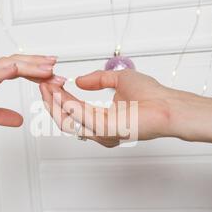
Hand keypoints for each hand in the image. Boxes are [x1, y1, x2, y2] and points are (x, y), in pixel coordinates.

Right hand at [0, 54, 65, 138]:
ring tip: (47, 66)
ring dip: (27, 65)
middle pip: (16, 64)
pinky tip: (15, 68)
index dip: (36, 70)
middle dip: (39, 65)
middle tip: (59, 68)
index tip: (55, 74)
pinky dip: (0, 71)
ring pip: (5, 66)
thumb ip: (0, 115)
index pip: (17, 70)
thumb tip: (21, 121)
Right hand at [40, 69, 211, 147]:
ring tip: (47, 86)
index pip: (72, 111)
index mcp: (101, 120)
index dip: (58, 96)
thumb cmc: (153, 96)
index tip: (50, 81)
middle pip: (64, 120)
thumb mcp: (119, 79)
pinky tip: (60, 92)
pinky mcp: (108, 130)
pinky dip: (68, 106)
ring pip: (68, 122)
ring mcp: (102, 132)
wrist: (169, 106)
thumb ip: (98, 79)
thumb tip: (78, 80)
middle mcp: (99, 129)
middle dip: (50, 101)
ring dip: (55, 103)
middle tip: (42, 84)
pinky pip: (82, 120)